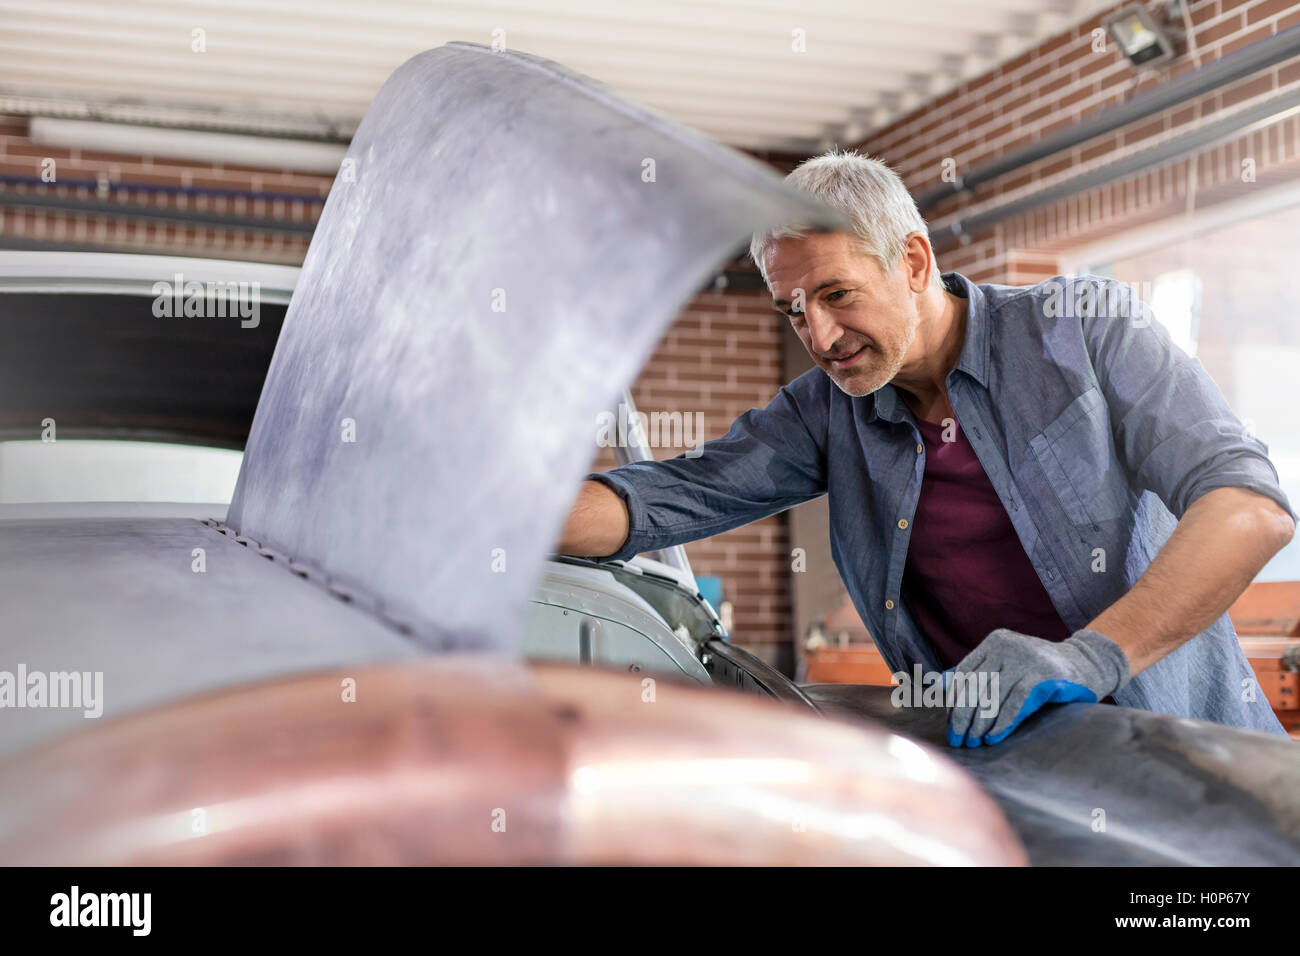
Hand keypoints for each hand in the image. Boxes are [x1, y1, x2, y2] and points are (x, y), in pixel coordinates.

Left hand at [946, 628, 1129, 747]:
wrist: (1086, 663)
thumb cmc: (1040, 669)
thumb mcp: (1007, 665)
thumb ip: (976, 672)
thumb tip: (938, 685)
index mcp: (995, 642)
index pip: (965, 672)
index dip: (954, 700)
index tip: (950, 722)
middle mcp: (1008, 646)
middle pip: (976, 686)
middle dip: (963, 716)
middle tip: (957, 738)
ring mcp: (1026, 659)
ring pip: (993, 696)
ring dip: (980, 723)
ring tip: (974, 741)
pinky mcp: (1043, 674)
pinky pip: (1016, 703)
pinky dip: (1002, 722)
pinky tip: (993, 736)